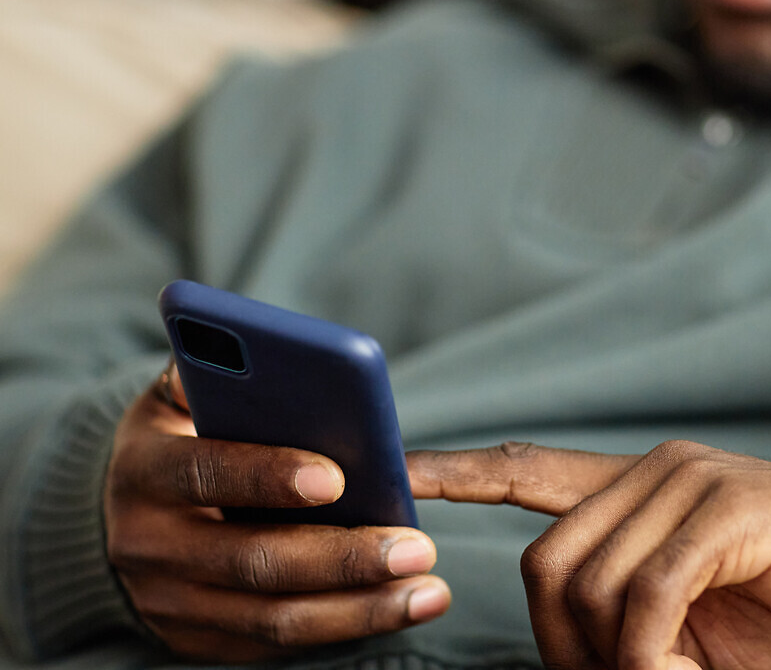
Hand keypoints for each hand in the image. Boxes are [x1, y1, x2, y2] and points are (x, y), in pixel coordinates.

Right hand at [103, 363, 450, 661]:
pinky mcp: (200, 640)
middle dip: (342, 557)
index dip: (267, 476)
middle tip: (417, 546)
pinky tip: (400, 606)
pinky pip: (280, 641)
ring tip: (429, 590)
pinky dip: (345, 627)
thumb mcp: (176, 398)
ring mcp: (171, 604)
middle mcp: (150, 546)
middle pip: (254, 560)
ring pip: (275, 617)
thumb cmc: (179, 440)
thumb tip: (265, 348)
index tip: (337, 478)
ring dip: (360, 608)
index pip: (205, 472)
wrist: (121, 517)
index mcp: (145, 472)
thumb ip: (214, 369)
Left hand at [407, 441, 770, 669]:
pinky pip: (648, 596)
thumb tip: (585, 660)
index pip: (532, 471)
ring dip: (618, 664)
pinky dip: (652, 658)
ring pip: (592, 586)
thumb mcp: (697, 619)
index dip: (462, 475)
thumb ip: (631, 620)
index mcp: (640, 489)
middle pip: (547, 564)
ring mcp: (690, 482)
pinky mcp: (728, 508)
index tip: (402, 479)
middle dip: (564, 648)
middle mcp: (655, 472)